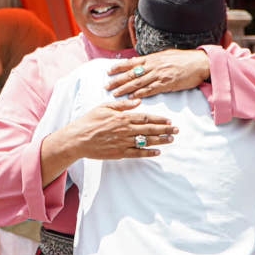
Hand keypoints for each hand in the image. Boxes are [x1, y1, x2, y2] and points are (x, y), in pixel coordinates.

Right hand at [53, 100, 176, 159]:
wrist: (78, 139)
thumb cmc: (89, 121)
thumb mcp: (104, 107)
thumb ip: (122, 104)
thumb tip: (137, 101)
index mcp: (122, 118)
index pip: (145, 118)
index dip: (158, 119)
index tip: (169, 120)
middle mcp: (125, 130)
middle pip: (149, 130)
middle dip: (164, 130)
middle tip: (176, 130)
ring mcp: (123, 142)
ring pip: (146, 141)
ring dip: (160, 141)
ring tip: (171, 139)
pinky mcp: (119, 153)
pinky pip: (137, 153)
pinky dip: (148, 153)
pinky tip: (157, 152)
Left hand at [106, 50, 210, 98]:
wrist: (200, 62)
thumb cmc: (184, 59)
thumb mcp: (166, 55)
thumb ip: (152, 59)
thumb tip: (140, 62)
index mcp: (153, 58)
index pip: (132, 63)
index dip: (119, 67)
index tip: (109, 71)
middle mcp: (154, 65)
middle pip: (132, 74)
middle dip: (118, 80)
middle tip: (107, 86)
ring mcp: (160, 75)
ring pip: (138, 82)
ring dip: (125, 88)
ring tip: (115, 93)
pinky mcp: (167, 84)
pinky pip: (151, 89)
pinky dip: (140, 93)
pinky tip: (132, 97)